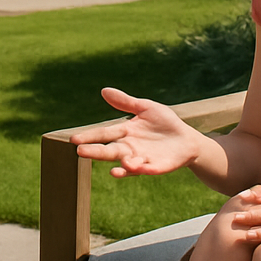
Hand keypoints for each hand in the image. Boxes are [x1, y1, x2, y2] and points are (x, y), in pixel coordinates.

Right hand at [70, 87, 202, 176]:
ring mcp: (141, 159)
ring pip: (126, 163)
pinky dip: (138, 169)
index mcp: (124, 132)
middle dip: (95, 151)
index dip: (89, 136)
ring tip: (114, 165)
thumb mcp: (145, 108)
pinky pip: (145, 169)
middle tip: (80, 151)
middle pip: (109, 150)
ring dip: (121, 164)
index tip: (73, 139)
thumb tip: (104, 90)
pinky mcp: (155, 167)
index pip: (104, 134)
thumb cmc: (165, 122)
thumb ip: (125, 102)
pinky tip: (131, 168)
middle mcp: (129, 148)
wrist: (187, 139)